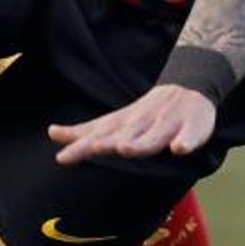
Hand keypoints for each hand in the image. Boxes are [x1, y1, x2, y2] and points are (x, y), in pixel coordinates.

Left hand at [48, 86, 217, 166]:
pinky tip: (179, 149)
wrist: (190, 89)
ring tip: (125, 148)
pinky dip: (185, 142)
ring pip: (152, 137)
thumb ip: (86, 130)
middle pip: (122, 136)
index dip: (81, 143)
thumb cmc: (146, 113)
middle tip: (96, 147)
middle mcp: (142, 123)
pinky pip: (191, 136)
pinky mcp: (193, 128)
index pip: (98, 133)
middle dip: (108, 143)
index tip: (62, 156)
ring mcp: (167, 125)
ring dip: (139, 144)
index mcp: (123, 123)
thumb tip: (51, 133)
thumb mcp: (114, 120)